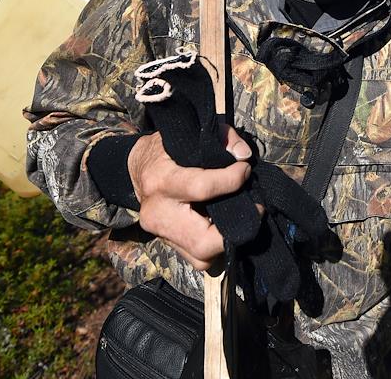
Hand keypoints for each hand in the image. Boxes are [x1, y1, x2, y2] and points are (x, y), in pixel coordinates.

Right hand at [127, 124, 252, 270]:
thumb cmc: (168, 149)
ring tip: (237, 217)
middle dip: (232, 230)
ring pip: (201, 257)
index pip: (202, 188)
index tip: (245, 169)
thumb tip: (244, 156)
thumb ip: (222, 137)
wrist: (138, 171)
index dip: (232, 180)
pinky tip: (222, 226)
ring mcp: (161, 234)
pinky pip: (197, 258)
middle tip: (252, 209)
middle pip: (202, 241)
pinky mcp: (167, 246)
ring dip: (226, 241)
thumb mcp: (191, 133)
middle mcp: (158, 213)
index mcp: (161, 181)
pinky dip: (215, 246)